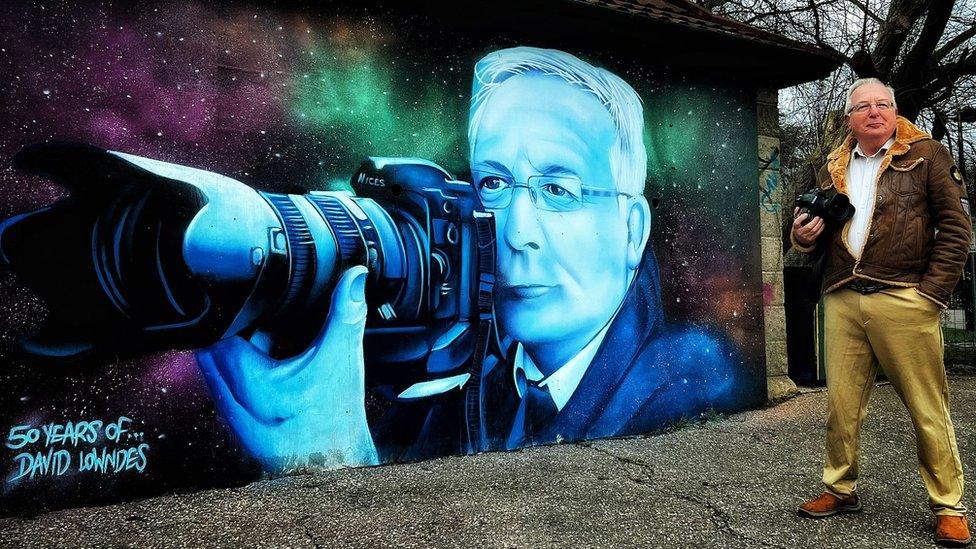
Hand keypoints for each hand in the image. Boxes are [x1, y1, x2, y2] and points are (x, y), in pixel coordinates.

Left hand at [195, 266, 377, 471]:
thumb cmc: (338, 420)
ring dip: (230, 356)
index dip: (228, 313)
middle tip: (250, 315)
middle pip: (211, 354)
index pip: (219, 336)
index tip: (240, 297)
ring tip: (259, 342)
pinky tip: (264, 368)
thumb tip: (354, 278)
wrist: (338, 463)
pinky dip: (237, 377)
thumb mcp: (343, 359)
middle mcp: (236, 405)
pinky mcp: (237, 429)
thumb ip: (346, 314)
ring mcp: (233, 419)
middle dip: (227, 332)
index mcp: (256, 385)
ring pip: (215, 374)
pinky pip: (224, 393)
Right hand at [792, 207, 823, 247]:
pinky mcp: (811, 239)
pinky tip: (822, 224)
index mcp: (795, 228)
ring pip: (814, 230)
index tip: (806, 214)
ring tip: (821, 220)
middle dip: (815, 221)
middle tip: (818, 217)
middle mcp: (800, 233)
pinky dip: (821, 228)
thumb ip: (797, 214)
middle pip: (808, 227)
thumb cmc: (798, 229)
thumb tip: (798, 208)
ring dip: (819, 224)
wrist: (800, 240)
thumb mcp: (796, 222)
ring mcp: (806, 237)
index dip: (801, 218)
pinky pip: (817, 233)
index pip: (796, 223)